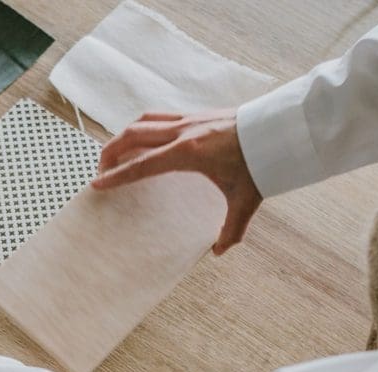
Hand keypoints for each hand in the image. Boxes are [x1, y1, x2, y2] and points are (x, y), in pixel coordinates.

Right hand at [91, 108, 261, 254]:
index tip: (96, 184)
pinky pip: (159, 116)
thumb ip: (232, 229)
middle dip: (111, 152)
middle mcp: (183, 132)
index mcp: (188, 153)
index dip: (116, 176)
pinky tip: (144, 138)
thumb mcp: (247, 200)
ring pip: (143, 121)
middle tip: (100, 169)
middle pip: (132, 136)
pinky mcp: (196, 114)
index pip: (142, 166)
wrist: (281, 129)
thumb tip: (219, 251)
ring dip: (123, 135)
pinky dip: (143, 126)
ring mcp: (188, 119)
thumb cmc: (262, 161)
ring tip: (115, 151)